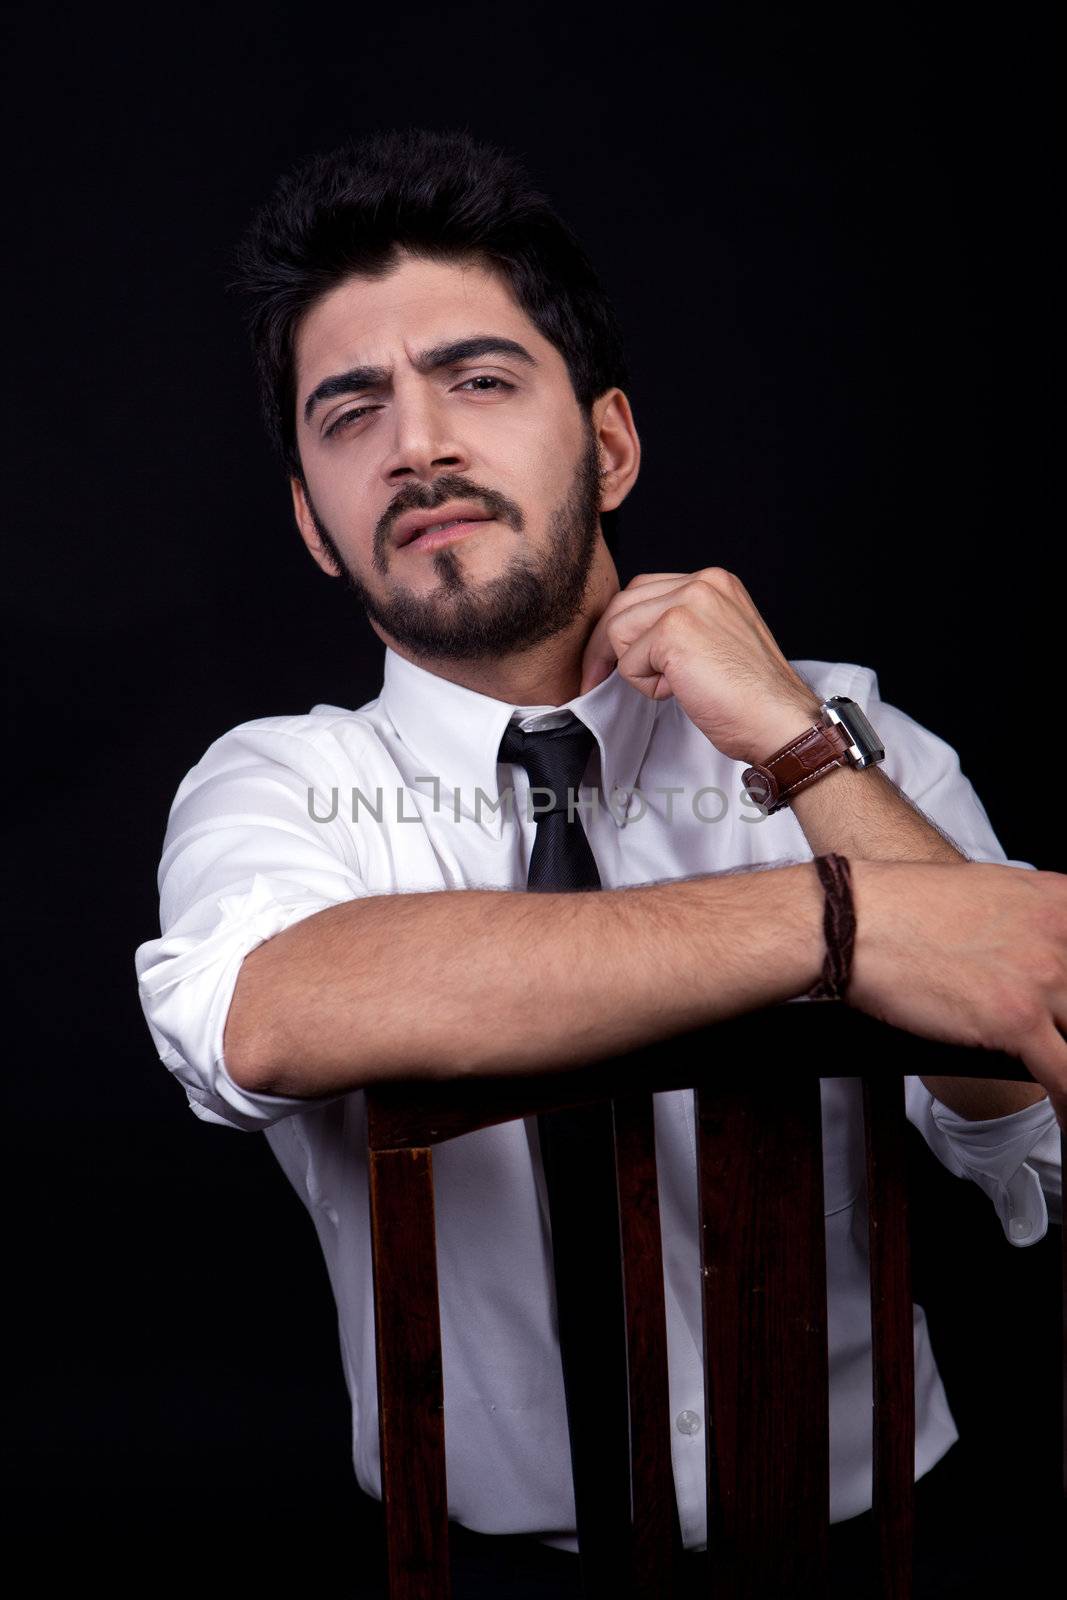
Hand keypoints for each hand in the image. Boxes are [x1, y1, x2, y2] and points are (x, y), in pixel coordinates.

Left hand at [579, 568, 821, 761]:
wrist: (778, 722)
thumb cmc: (751, 698)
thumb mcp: (716, 643)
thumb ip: (681, 627)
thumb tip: (632, 637)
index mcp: (715, 583)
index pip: (645, 591)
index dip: (624, 628)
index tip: (610, 660)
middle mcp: (703, 582)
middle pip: (623, 603)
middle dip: (605, 645)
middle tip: (596, 678)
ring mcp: (689, 602)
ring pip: (618, 630)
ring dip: (635, 668)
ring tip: (673, 686)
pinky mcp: (674, 630)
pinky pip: (627, 660)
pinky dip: (645, 685)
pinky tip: (680, 692)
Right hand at [849, 859, 1066, 1128]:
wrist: (856, 921)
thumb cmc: (903, 905)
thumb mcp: (987, 890)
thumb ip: (1028, 918)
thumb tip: (1037, 946)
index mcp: (1058, 901)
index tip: (1064, 1014)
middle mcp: (1060, 935)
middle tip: (1050, 1037)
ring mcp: (1044, 977)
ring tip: (1057, 1080)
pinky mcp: (1017, 1019)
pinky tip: (1063, 1116)